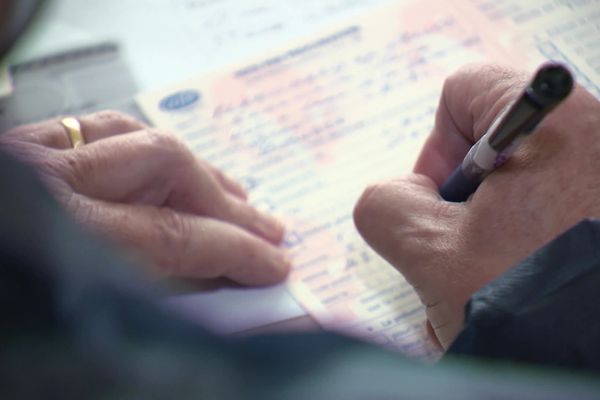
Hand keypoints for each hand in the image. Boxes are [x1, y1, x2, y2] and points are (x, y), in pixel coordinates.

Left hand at [0, 111, 289, 284]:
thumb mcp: (61, 313)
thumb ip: (138, 293)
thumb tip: (207, 290)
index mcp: (62, 232)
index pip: (175, 235)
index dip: (235, 251)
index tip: (274, 265)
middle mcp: (49, 179)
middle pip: (164, 167)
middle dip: (229, 203)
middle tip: (270, 231)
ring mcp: (32, 155)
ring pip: (137, 137)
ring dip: (198, 170)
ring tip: (240, 196)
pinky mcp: (21, 148)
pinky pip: (101, 129)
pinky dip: (149, 145)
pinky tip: (173, 163)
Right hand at [353, 64, 599, 348]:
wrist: (597, 366)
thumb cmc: (533, 304)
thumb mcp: (431, 252)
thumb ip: (384, 204)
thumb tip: (395, 195)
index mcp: (555, 124)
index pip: (465, 91)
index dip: (435, 147)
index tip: (437, 201)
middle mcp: (595, 139)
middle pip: (492, 147)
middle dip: (460, 205)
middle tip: (463, 248)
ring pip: (517, 188)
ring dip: (487, 235)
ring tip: (493, 280)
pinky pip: (549, 214)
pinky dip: (522, 245)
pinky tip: (521, 287)